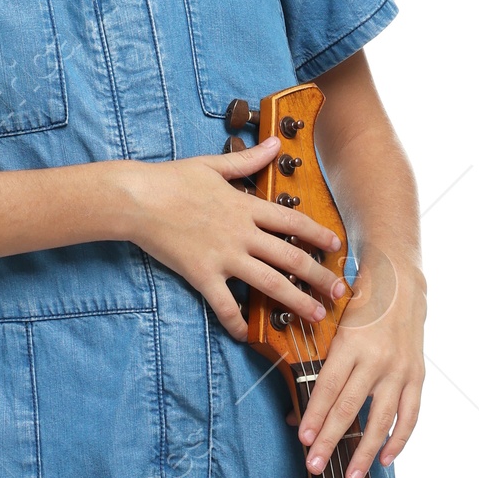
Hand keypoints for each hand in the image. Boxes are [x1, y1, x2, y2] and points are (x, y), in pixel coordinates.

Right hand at [122, 138, 346, 339]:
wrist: (137, 199)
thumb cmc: (172, 180)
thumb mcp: (214, 165)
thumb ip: (249, 160)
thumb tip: (275, 142)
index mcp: (245, 206)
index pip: (292, 222)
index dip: (318, 234)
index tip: (337, 247)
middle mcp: (241, 233)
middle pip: (290, 257)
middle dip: (319, 276)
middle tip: (341, 291)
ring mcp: (223, 256)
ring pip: (269, 282)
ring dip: (297, 300)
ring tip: (317, 315)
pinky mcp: (202, 274)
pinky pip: (223, 305)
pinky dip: (236, 322)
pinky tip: (246, 335)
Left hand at [298, 249, 426, 477]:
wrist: (400, 285)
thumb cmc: (358, 308)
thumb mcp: (331, 329)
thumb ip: (315, 367)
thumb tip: (296, 414)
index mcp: (351, 344)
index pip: (329, 387)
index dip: (315, 415)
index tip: (303, 439)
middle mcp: (377, 359)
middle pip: (350, 407)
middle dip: (330, 440)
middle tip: (316, 466)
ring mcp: (400, 370)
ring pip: (381, 419)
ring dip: (364, 451)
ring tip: (352, 476)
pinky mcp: (417, 376)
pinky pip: (410, 415)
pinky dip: (399, 440)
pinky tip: (385, 459)